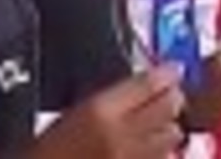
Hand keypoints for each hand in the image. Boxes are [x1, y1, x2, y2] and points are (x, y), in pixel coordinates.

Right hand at [30, 64, 184, 158]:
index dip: (167, 74)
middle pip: (169, 106)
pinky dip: (162, 154)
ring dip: (169, 128)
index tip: (174, 70)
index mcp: (99, 111)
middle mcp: (120, 135)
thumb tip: (143, 86)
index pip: (148, 84)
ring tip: (158, 127)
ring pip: (173, 135)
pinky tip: (149, 151)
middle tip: (169, 96)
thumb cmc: (47, 152)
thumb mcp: (72, 115)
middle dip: (172, 98)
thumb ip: (109, 100)